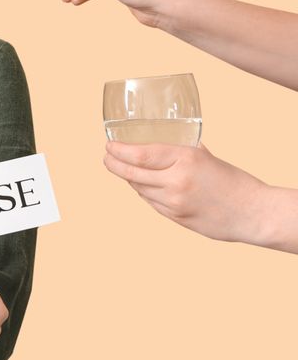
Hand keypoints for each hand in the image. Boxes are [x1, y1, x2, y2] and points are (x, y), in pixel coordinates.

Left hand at [104, 141, 270, 244]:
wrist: (253, 213)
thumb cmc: (233, 181)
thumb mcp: (206, 157)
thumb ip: (182, 150)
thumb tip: (162, 140)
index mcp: (185, 160)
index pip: (139, 155)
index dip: (118, 151)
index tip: (108, 146)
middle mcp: (176, 181)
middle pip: (131, 173)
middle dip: (113, 164)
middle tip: (107, 158)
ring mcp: (174, 203)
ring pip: (139, 190)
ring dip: (131, 179)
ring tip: (128, 170)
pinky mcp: (176, 218)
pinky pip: (151, 203)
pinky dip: (145, 193)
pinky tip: (146, 187)